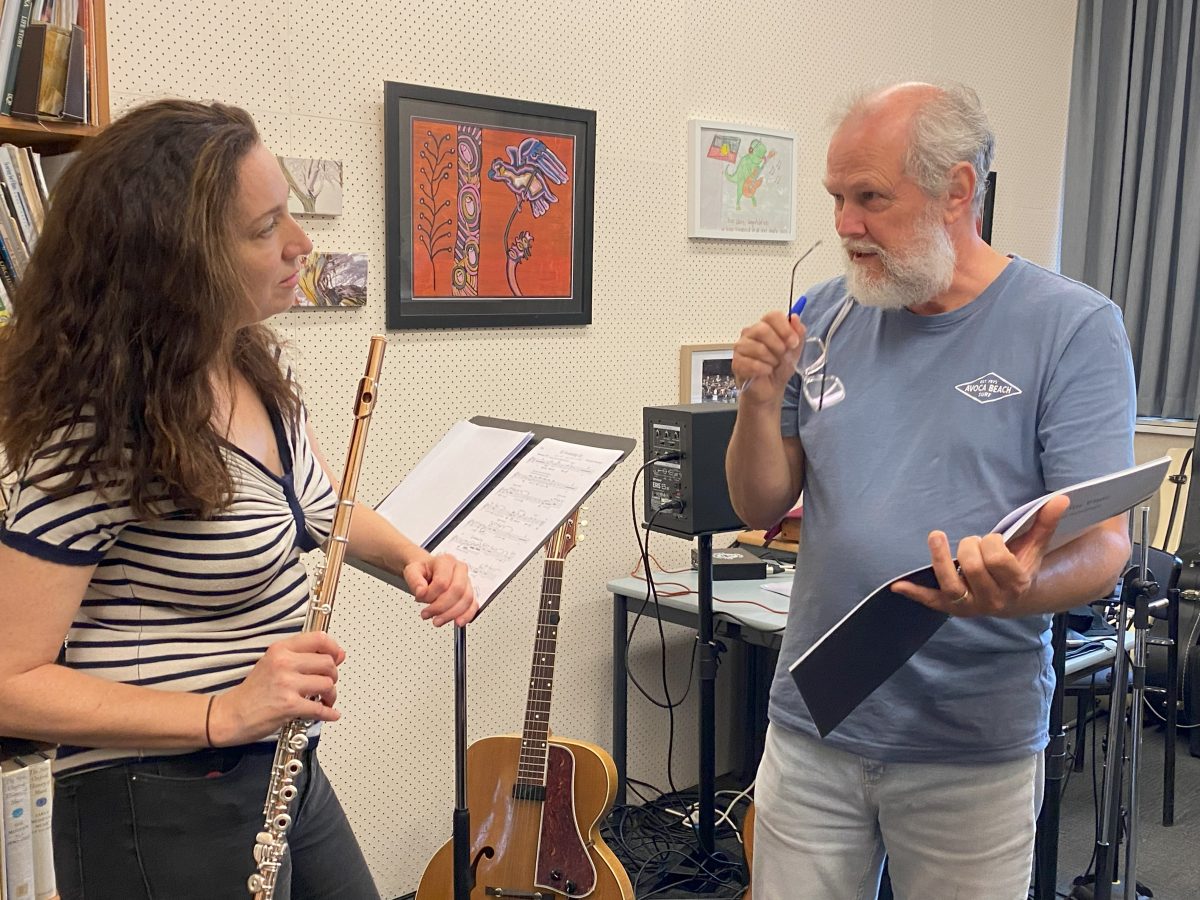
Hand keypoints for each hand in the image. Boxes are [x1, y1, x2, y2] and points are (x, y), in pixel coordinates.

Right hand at [208, 631, 344, 745]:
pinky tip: (330, 713)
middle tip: (328, 683)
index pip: (318, 639)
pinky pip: (320, 708)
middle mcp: (284, 663)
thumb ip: (302, 657)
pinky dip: (329, 713)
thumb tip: (336, 655)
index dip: (334, 648)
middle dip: (333, 675)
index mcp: (280, 650)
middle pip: (327, 663)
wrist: (230, 715)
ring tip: (325, 699)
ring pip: (327, 684)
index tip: (337, 656)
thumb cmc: (251, 692)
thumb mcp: (273, 663)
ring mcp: (286, 684)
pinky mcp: (289, 705)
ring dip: (331, 695)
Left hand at [405, 552, 477, 626]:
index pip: (442, 581)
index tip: (420, 599)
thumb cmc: (423, 571)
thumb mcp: (412, 571)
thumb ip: (414, 580)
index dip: (430, 594)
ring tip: (437, 620)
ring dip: (451, 614)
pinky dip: (467, 616)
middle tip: (427, 613)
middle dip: (441, 607)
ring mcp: (467, 582)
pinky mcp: (470, 593)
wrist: (428, 572)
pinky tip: (458, 622)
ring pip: (466, 600)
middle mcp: (460, 570)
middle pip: (457, 591)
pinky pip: (473, 606)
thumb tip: (421, 592)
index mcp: (446, 561)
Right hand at [732, 310, 805, 402]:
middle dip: (777, 345)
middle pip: (762, 329)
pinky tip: (766, 372)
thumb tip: (795, 318)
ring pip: (757, 347)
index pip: (773, 316)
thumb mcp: (795, 351)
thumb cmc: (780, 368)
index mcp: (766, 326)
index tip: (793, 342)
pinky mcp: (736, 362)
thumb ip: (798, 333)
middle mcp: (750, 333)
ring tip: (773, 365)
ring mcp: (741, 347)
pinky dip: (764, 370)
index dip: (785, 328)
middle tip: (782, 355)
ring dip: (771, 360)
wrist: (770, 389)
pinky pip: (751, 363)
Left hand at [891, 495, 1069, 616]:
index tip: (992, 539)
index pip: (997, 559)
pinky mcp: (952, 608)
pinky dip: (915, 593)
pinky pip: (931, 601)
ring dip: (940, 559)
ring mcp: (971, 605)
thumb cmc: (1021, 565)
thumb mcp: (1035, 546)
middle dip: (969, 546)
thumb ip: (1045, 523)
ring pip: (950, 584)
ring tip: (936, 536)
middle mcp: (993, 599)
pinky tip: (897, 586)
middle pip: (972, 567)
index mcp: (1015, 584)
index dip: (991, 543)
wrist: (1015, 598)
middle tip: (972, 542)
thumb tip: (1062, 498)